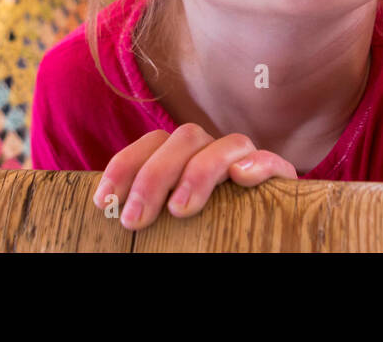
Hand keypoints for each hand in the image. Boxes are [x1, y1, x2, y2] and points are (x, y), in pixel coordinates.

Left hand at [92, 124, 297, 230]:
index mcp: (183, 158)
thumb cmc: (199, 240)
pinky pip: (271, 160)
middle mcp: (212, 152)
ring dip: (199, 172)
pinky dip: (258, 164)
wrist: (257, 244)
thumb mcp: (168, 231)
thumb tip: (116, 220)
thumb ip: (148, 218)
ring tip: (180, 209)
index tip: (104, 202)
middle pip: (184, 138)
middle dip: (153, 175)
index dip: (124, 165)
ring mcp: (246, 161)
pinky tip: (241, 179)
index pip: (152, 143)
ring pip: (225, 143)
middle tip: (135, 218)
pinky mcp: (279, 177)